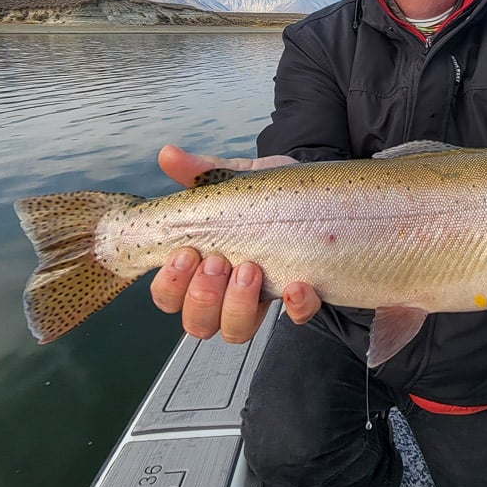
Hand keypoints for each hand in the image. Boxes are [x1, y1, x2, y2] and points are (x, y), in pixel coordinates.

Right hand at [148, 145, 320, 342]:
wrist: (318, 190)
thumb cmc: (267, 192)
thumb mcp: (236, 179)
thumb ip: (202, 171)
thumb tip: (168, 155)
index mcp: (202, 266)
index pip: (169, 296)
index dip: (170, 285)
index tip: (187, 253)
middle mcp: (226, 293)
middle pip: (197, 323)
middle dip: (203, 296)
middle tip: (220, 261)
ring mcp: (263, 299)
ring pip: (236, 331)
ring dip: (237, 306)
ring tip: (250, 269)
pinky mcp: (302, 297)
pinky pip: (296, 317)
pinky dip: (295, 307)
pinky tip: (297, 284)